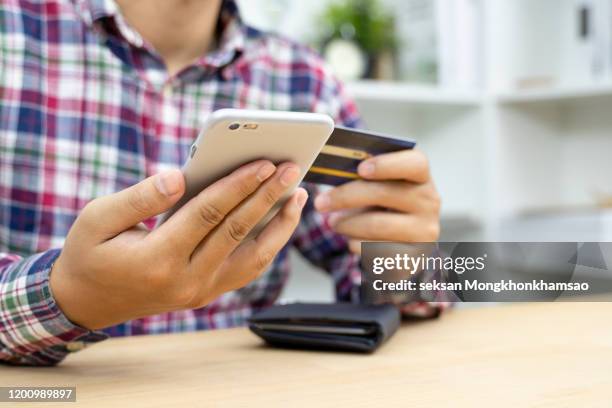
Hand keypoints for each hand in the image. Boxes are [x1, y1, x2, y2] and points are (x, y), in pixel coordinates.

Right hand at [50, 161, 306, 329]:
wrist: (87, 301)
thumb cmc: (90, 252)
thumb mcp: (98, 219)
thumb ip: (140, 197)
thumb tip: (180, 176)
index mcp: (157, 258)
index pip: (208, 214)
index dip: (238, 185)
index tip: (263, 162)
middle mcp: (186, 280)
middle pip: (237, 231)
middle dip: (267, 196)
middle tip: (292, 167)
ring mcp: (200, 291)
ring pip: (254, 257)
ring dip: (280, 224)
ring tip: (297, 195)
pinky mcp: (207, 293)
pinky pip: (248, 270)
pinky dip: (270, 245)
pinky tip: (280, 221)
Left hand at [314, 149, 439, 253]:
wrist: (402, 242)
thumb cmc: (382, 205)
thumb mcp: (377, 187)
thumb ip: (362, 176)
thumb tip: (331, 168)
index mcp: (420, 176)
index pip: (415, 163)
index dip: (387, 164)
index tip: (360, 169)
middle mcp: (429, 201)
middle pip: (386, 193)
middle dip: (346, 197)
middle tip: (321, 203)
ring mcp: (425, 230)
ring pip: (377, 225)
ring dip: (347, 224)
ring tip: (333, 223)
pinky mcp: (415, 256)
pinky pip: (378, 251)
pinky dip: (357, 245)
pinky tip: (351, 241)